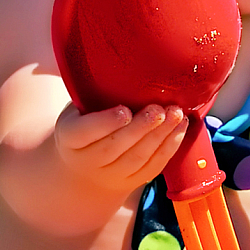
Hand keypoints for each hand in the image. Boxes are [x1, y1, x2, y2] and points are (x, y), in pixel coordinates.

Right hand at [54, 102, 187, 194]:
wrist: (86, 167)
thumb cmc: (86, 124)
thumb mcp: (79, 109)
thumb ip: (95, 96)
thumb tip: (124, 68)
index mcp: (69, 138)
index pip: (84, 133)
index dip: (105, 123)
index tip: (125, 110)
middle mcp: (87, 161)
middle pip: (114, 147)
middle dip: (141, 128)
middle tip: (160, 110)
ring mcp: (110, 176)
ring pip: (137, 159)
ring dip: (161, 136)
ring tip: (176, 115)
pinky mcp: (132, 182)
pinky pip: (153, 167)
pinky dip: (170, 147)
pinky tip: (181, 128)